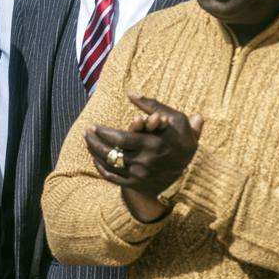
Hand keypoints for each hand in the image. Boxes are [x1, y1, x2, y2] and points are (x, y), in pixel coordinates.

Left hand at [85, 94, 202, 220]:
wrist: (191, 171)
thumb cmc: (181, 139)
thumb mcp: (176, 119)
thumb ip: (153, 105)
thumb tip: (131, 93)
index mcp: (153, 144)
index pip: (121, 139)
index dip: (104, 133)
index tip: (95, 126)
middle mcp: (145, 162)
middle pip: (111, 152)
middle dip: (94, 142)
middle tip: (87, 132)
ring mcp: (139, 175)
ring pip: (109, 165)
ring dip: (94, 153)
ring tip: (88, 142)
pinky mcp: (136, 185)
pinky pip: (113, 178)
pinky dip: (101, 168)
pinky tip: (95, 159)